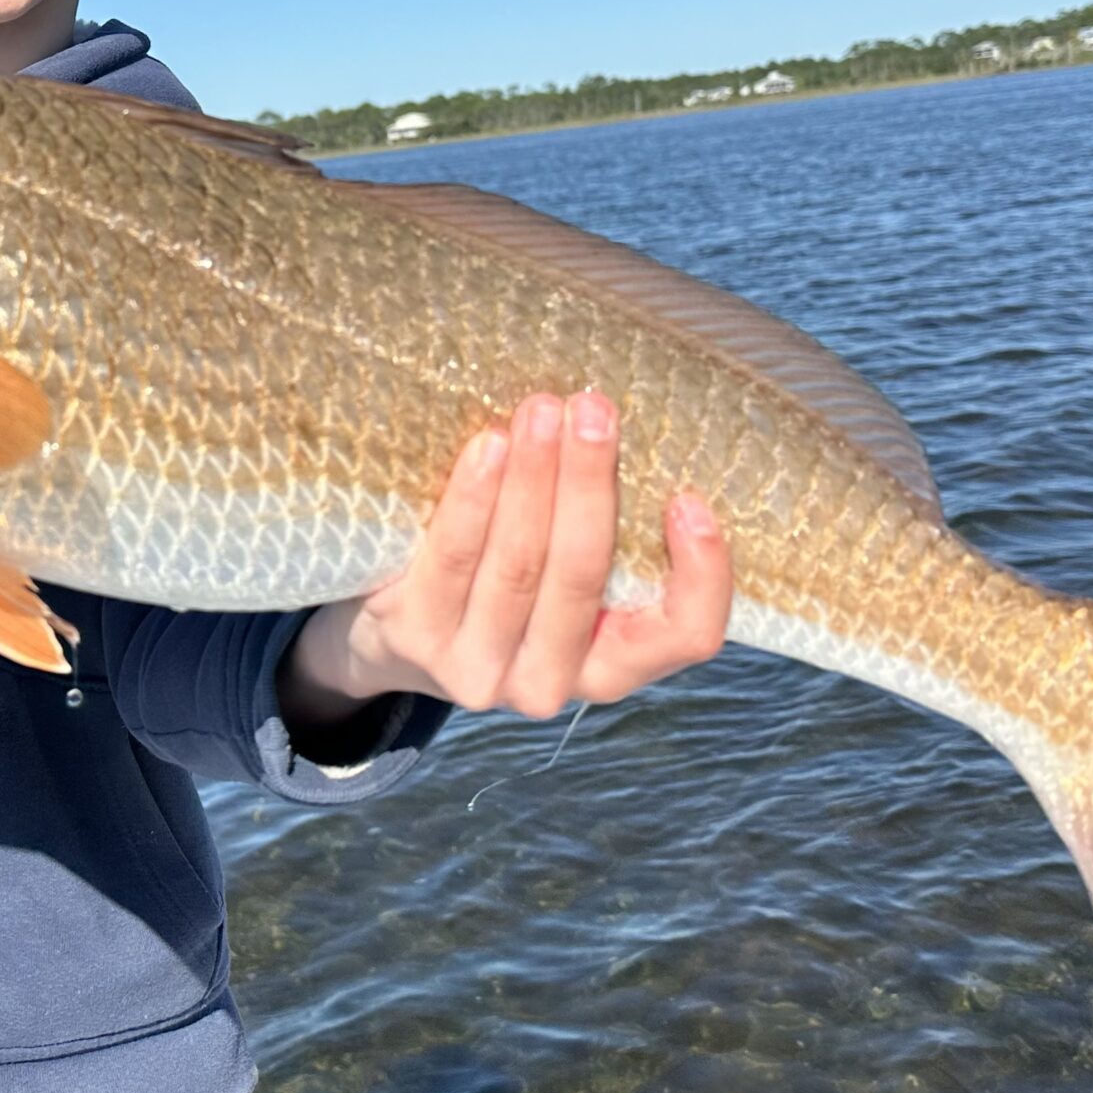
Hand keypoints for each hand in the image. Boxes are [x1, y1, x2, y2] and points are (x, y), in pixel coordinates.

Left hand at [283, 392, 733, 730]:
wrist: (390, 631)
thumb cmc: (503, 576)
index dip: (702, 576)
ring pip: (519, 567)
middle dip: (590, 484)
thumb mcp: (563, 568)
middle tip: (594, 410)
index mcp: (610, 663)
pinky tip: (488, 447)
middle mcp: (551, 682)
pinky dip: (474, 497)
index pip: (685, 636)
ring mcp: (480, 671)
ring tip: (542, 410)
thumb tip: (621, 426)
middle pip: (584, 578)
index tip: (688, 498)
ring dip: (534, 478)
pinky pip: (454, 559)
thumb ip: (601, 525)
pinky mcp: (417, 640)